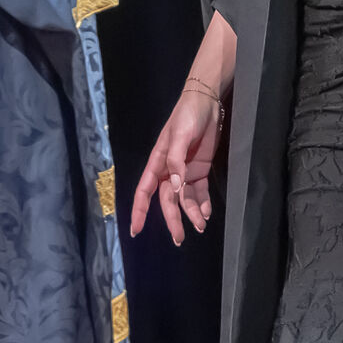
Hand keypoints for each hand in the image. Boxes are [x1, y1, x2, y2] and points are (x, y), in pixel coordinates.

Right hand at [131, 89, 222, 244]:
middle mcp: (169, 171)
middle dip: (172, 220)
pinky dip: (203, 204)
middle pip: (168, 201)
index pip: (144, 191)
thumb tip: (174, 186)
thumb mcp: (179, 135)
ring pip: (185, 200)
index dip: (139, 211)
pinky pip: (199, 192)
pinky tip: (206, 213)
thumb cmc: (187, 116)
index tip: (136, 231)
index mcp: (158, 163)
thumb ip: (176, 160)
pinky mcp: (200, 171)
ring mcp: (185, 172)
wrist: (207, 103)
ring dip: (191, 214)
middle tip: (179, 239)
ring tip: (200, 226)